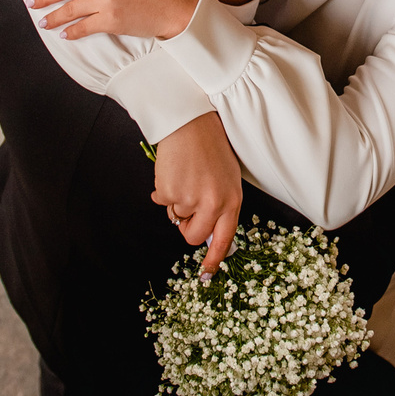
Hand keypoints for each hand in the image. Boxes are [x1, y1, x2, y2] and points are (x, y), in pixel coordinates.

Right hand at [152, 112, 242, 275]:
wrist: (191, 122)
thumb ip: (220, 204)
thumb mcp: (227, 178)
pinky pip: (162, 201)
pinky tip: (173, 170)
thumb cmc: (210, 147)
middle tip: (185, 208)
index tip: (206, 274)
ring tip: (184, 174)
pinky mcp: (171, 192)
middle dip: (185, 227)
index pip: (224, 239)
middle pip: (193, 236)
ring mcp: (191, 199)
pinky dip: (163, 189)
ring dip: (176, 200)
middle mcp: (214, 204)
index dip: (214, 259)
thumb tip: (205, 231)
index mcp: (232, 201)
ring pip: (176, 216)